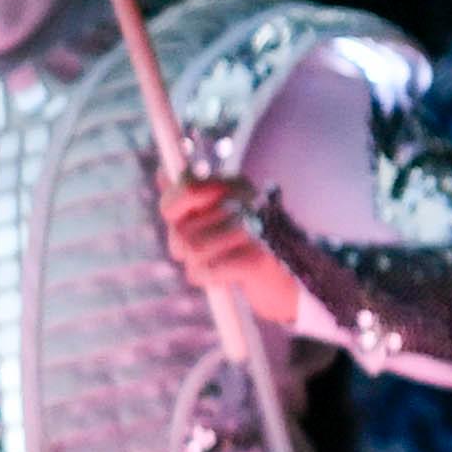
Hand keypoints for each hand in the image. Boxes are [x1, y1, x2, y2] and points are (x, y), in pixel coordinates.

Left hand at [162, 170, 318, 325]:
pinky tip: (227, 276)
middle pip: (181, 227)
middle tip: (207, 250)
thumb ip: (187, 194)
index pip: (186, 188)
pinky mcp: (256, 259)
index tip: (181, 219)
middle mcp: (247, 201)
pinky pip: (203, 270)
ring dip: (197, 265)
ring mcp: (253, 229)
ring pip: (189, 250)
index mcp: (237, 185)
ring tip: (220, 262)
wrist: (289, 281)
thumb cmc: (243, 247)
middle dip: (182, 246)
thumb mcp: (214, 214)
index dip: (174, 207)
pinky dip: (209, 279)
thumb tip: (162, 170)